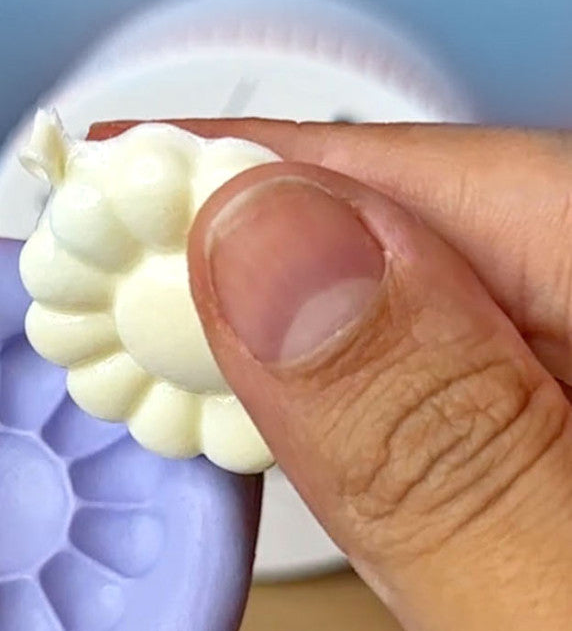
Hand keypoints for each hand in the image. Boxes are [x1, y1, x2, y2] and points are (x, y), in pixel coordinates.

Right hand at [93, 120, 571, 630]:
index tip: (125, 171)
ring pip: (495, 320)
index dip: (288, 170)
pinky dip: (398, 411)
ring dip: (328, 334)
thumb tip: (272, 251)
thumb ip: (442, 460)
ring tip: (181, 339)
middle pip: (498, 239)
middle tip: (117, 276)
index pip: (503, 191)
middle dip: (288, 254)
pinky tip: (319, 418)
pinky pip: (513, 403)